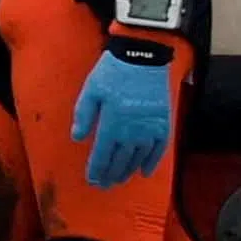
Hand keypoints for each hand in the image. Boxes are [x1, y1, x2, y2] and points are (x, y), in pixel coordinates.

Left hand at [70, 46, 178, 191]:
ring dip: (128, 171)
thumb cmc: (113, 71)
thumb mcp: (91, 90)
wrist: (143, 55)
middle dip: (110, 174)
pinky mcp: (164, 124)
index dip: (97, 170)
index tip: (92, 180)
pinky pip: (159, 150)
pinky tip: (145, 172)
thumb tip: (77, 138)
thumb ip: (83, 115)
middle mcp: (132, 132)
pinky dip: (152, 163)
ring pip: (138, 158)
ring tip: (119, 179)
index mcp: (112, 124)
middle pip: (119, 160)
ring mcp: (150, 129)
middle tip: (104, 185)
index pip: (102, 155)